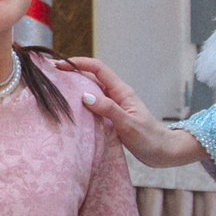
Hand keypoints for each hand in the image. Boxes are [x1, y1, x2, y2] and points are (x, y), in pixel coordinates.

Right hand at [60, 56, 203, 168]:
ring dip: (76, 87)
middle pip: (92, 77)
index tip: (60, 65)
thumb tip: (85, 96)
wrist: (164, 153)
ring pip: (92, 90)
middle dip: (73, 72)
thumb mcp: (128, 125)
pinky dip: (81, 103)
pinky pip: (94, 105)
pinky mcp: (114, 117)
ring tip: (56, 90)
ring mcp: (115, 106)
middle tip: (51, 75)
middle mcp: (118, 95)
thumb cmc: (150, 139)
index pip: (98, 69)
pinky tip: (72, 110)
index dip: (79, 63)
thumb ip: (108, 109)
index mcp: (122, 92)